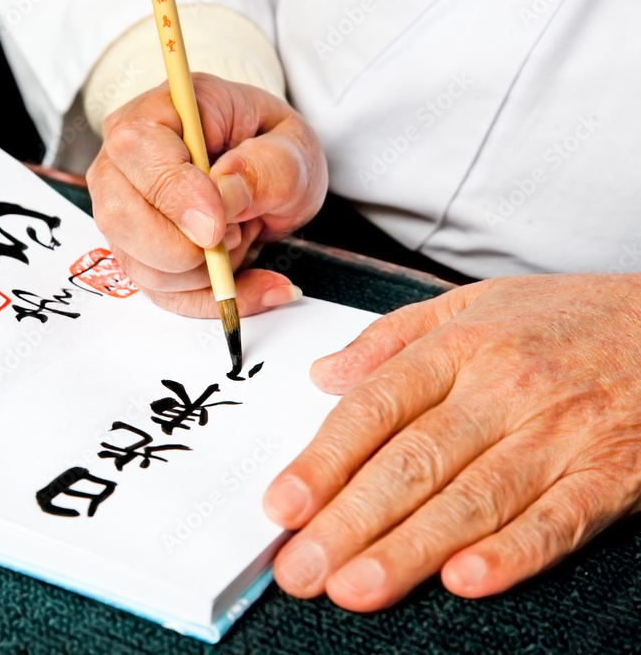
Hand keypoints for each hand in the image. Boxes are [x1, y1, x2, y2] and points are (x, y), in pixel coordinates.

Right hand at [86, 73, 327, 316]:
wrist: (268, 175)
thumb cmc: (272, 151)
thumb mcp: (294, 149)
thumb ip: (268, 167)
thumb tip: (225, 193)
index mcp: (161, 111)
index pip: (137, 147)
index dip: (174, 192)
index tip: (217, 224)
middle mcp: (125, 161)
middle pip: (120, 216)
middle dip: (185, 247)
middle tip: (237, 233)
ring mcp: (122, 210)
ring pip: (140, 264)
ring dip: (204, 272)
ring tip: (242, 236)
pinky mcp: (135, 253)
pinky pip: (162, 294)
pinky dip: (211, 298)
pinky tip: (251, 283)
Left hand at [263, 273, 640, 610]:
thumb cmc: (565, 318)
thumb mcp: (472, 303)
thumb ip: (391, 338)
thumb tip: (324, 374)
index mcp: (460, 348)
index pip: (375, 407)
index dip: (323, 460)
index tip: (282, 504)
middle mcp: (502, 390)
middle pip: (412, 462)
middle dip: (348, 522)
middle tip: (302, 570)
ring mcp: (558, 434)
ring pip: (471, 498)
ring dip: (409, 549)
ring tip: (356, 586)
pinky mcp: (609, 473)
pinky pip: (556, 519)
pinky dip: (511, 552)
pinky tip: (464, 579)